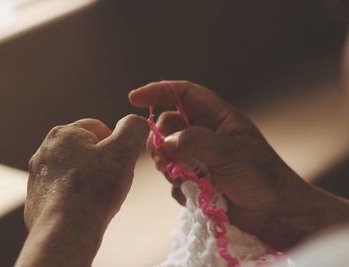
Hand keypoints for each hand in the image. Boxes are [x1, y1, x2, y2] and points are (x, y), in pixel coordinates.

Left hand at [25, 115, 148, 229]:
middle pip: (86, 150)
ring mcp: (38, 175)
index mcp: (63, 133)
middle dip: (102, 163)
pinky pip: (63, 190)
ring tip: (97, 197)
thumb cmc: (95, 189)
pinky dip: (75, 197)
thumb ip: (133, 128)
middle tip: (109, 181)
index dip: (115, 146)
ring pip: (75, 171)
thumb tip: (135, 121)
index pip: (99, 128)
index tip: (118, 164)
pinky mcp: (37, 198)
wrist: (66, 231)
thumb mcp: (124, 150)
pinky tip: (83, 208)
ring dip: (89, 180)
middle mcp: (45, 150)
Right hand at [129, 81, 310, 248]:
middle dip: (160, 140)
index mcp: (217, 118)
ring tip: (184, 179)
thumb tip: (166, 143)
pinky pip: (172, 177)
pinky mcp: (194, 179)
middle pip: (167, 126)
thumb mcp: (231, 154)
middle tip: (164, 159)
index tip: (134, 98)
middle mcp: (204, 134)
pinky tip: (196, 195)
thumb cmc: (261, 177)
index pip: (183, 95)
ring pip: (166, 153)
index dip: (159, 92)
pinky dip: (178, 185)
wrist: (272, 214)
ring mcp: (198, 158)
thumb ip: (197, 142)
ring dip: (169, 166)